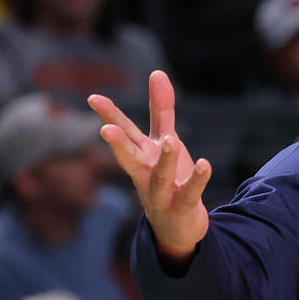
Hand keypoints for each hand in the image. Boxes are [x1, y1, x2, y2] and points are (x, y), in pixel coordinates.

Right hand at [88, 71, 211, 263]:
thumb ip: (161, 109)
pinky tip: (204, 164)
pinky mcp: (182, 207)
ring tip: (170, 141)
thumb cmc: (167, 178)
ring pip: (160, 178)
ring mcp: (161, 194)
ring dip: (165, 160)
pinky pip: (190, 193)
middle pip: (130, 158)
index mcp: (140, 157)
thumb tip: (157, 72)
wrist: (177, 227)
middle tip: (106, 130)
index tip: (93, 98)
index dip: (109, 115)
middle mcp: (145, 175)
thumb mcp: (164, 141)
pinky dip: (197, 180)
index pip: (124, 133)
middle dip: (119, 144)